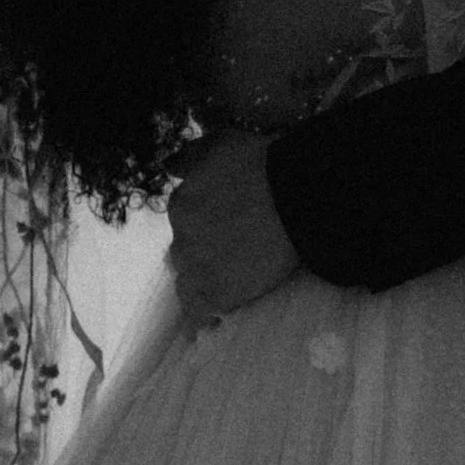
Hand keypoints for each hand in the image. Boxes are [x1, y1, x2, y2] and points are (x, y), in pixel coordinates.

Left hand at [166, 130, 301, 328]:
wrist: (295, 197)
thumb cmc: (263, 164)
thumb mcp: (221, 144)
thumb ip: (191, 156)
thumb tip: (169, 166)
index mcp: (182, 203)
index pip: (184, 221)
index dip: (204, 225)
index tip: (224, 227)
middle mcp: (181, 236)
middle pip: (184, 252)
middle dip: (203, 252)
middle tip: (233, 252)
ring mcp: (199, 268)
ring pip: (188, 283)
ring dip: (203, 283)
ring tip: (228, 285)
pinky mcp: (218, 295)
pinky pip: (199, 312)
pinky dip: (204, 316)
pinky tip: (213, 320)